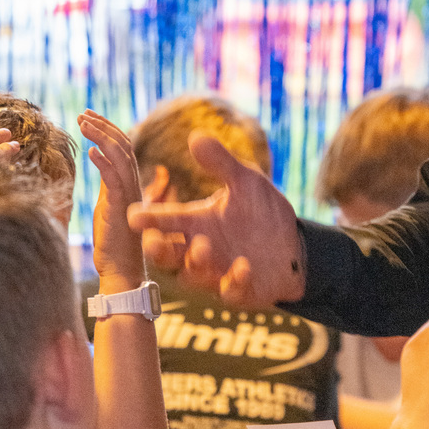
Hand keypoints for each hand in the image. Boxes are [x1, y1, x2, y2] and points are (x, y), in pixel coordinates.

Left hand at [78, 109, 144, 285]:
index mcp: (127, 184)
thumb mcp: (106, 208)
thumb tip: (95, 168)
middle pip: (122, 144)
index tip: (88, 118)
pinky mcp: (121, 207)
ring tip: (82, 123)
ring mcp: (128, 195)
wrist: (121, 271)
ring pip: (120, 156)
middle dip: (102, 126)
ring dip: (100, 136)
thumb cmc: (112, 246)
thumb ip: (106, 187)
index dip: (106, 129)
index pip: (121, 147)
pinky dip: (103, 162)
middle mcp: (131, 185)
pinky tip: (90, 152)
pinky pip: (114, 179)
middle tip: (82, 114)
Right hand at [126, 132, 303, 306]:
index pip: (165, 220)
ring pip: (191, 276)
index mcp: (195, 223)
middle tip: (155, 242)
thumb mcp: (246, 181)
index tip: (133, 216)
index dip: (148, 219)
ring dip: (194, 263)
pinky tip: (244, 266)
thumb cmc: (263, 213)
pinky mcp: (237, 290)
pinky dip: (234, 281)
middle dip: (156, 250)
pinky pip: (229, 292)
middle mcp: (199, 249)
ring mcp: (216, 273)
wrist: (295, 246)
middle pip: (165, 256)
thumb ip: (221, 163)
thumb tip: (195, 136)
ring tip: (204, 245)